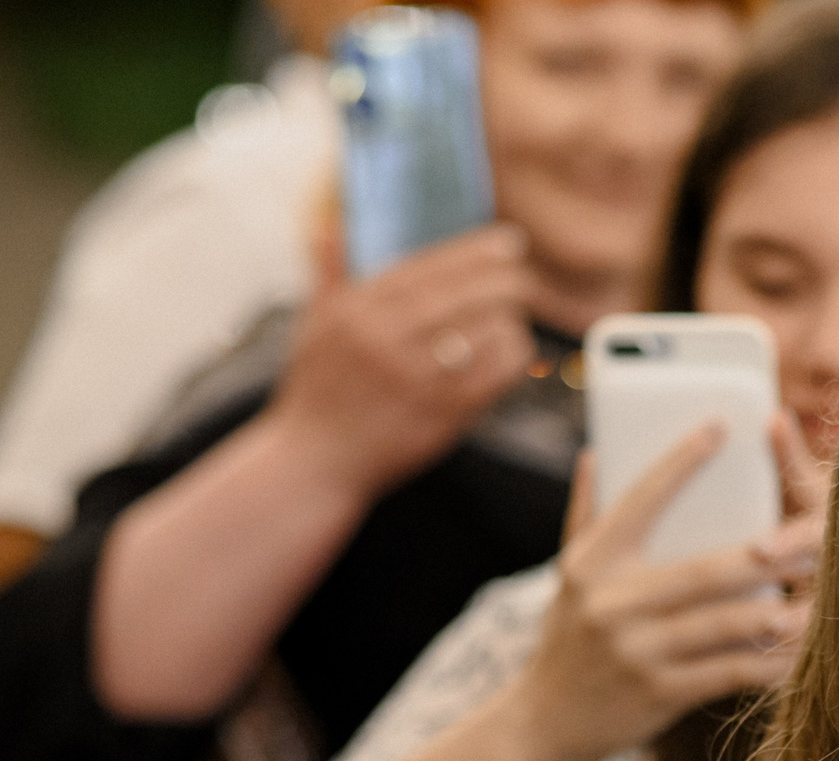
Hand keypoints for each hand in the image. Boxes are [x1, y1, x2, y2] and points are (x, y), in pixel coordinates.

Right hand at [265, 224, 538, 499]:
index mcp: (354, 310)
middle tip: (526, 279)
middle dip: (504, 282)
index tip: (507, 242)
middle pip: (461, 296)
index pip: (426, 267)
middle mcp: (383, 340)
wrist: (315, 460)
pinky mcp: (439, 415)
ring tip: (514, 319)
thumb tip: (332, 223)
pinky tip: (515, 352)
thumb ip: (329, 271)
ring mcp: (413, 379)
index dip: (474, 252)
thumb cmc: (318, 388)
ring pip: (483, 334)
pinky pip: (493, 377)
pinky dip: (511, 359)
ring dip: (509, 322)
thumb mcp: (312, 324)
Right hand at [502, 413, 824, 760]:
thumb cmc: (567, 639)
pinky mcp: (660, 693)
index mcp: (594, 562)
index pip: (642, 499)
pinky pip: (731, 672)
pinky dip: (770, 662)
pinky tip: (799, 652)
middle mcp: (612, 603)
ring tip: (820, 597)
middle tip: (815, 537)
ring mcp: (638, 651)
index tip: (722, 427)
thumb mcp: (567, 576)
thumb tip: (595, 452)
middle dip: (769, 554)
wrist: (544, 723)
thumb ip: (585, 513)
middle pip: (708, 569)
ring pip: (729, 623)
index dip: (682, 461)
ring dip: (782, 611)